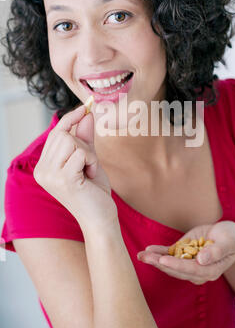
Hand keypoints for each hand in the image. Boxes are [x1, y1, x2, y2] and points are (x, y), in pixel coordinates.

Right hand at [33, 104, 117, 229]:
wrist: (100, 218)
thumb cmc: (94, 192)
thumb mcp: (88, 160)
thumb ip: (85, 138)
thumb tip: (86, 114)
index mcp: (44, 166)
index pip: (55, 133)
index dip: (70, 118)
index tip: (84, 109)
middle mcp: (42, 171)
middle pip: (63, 134)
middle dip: (83, 144)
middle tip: (89, 165)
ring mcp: (50, 175)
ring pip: (71, 141)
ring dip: (88, 154)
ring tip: (89, 171)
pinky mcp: (63, 179)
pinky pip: (81, 152)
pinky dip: (92, 162)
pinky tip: (91, 176)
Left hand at [137, 221, 234, 283]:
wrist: (226, 234)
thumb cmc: (230, 238)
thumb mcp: (228, 242)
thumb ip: (217, 251)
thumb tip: (201, 260)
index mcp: (210, 271)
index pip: (191, 270)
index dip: (177, 265)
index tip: (164, 260)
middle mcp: (197, 271)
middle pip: (176, 270)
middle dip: (160, 264)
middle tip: (146, 258)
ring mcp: (188, 263)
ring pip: (169, 264)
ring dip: (155, 260)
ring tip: (141, 255)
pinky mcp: (182, 254)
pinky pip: (168, 254)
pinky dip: (158, 252)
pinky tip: (147, 251)